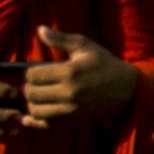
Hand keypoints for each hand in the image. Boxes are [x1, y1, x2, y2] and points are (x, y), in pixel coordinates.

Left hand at [22, 27, 140, 130]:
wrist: (125, 87)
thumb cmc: (103, 63)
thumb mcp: (84, 46)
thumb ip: (60, 39)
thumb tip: (40, 29)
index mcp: (69, 72)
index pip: (33, 76)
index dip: (29, 73)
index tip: (34, 71)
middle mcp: (69, 92)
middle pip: (32, 94)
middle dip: (28, 88)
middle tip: (32, 84)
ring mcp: (71, 109)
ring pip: (36, 111)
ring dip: (31, 103)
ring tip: (36, 96)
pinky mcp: (73, 119)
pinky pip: (47, 124)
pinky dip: (36, 120)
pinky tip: (31, 115)